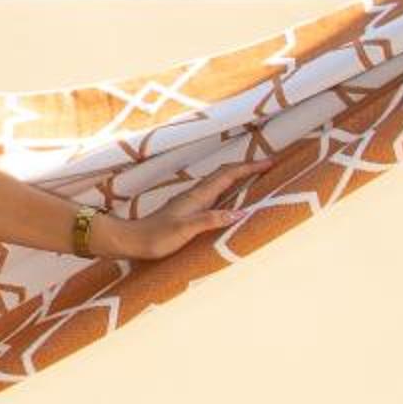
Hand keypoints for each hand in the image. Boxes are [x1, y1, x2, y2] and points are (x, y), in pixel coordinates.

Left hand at [111, 158, 256, 263]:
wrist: (133, 241)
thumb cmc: (156, 237)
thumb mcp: (185, 230)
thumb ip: (211, 220)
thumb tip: (240, 213)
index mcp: (197, 196)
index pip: (228, 175)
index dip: (249, 167)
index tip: (270, 162)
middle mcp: (195, 195)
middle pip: (224, 173)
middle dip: (247, 167)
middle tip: (268, 165)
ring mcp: (191, 201)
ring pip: (219, 182)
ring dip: (237, 175)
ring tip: (255, 176)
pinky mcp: (187, 210)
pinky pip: (214, 193)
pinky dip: (227, 189)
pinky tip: (230, 197)